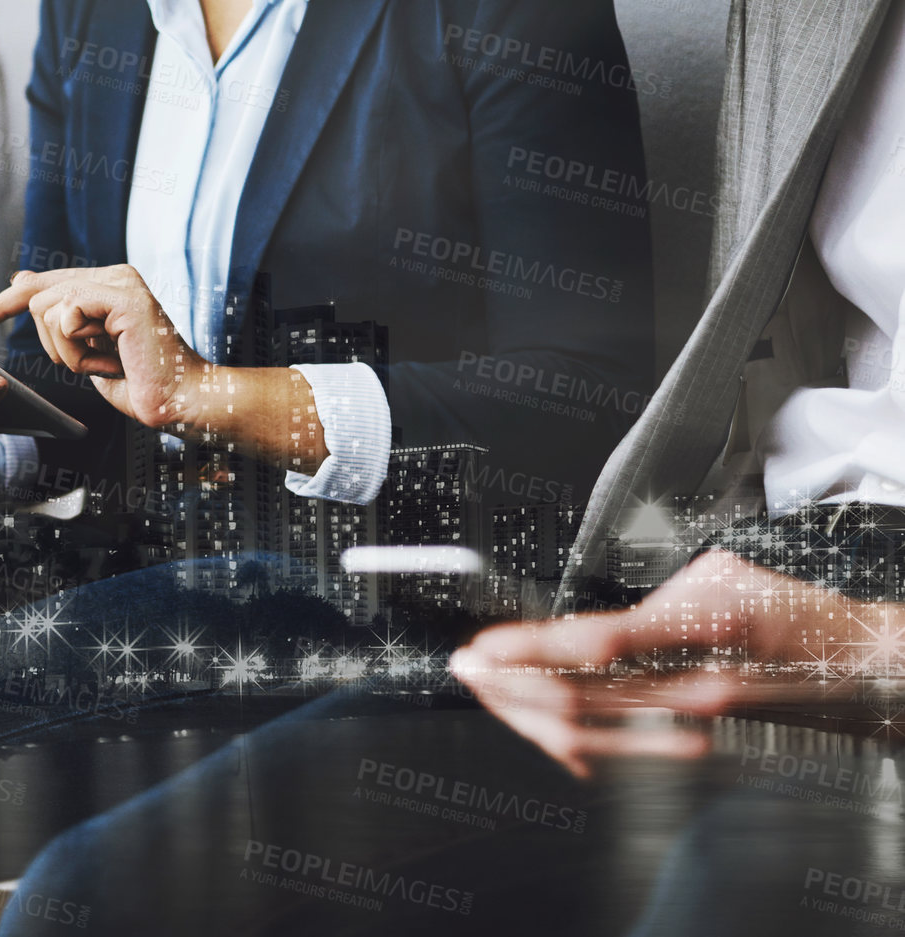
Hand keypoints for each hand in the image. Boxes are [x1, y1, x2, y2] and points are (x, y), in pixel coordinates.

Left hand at [0, 266, 206, 430]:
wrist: (182, 402)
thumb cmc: (142, 384)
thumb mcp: (87, 350)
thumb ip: (59, 317)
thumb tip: (20, 279)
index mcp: (106, 283)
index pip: (39, 284)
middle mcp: (114, 275)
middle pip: (35, 295)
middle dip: (48, 343)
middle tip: (88, 365)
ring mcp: (121, 283)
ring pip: (47, 308)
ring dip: (67, 352)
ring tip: (105, 364)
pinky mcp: (124, 298)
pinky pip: (67, 317)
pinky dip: (79, 352)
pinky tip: (111, 362)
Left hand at [451, 551, 883, 778]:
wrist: (862, 669)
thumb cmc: (793, 613)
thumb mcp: (722, 576)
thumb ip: (652, 603)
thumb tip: (594, 627)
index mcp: (695, 634)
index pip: (587, 645)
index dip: (525, 649)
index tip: (481, 647)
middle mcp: (692, 688)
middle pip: (575, 697)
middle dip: (507, 684)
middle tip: (465, 669)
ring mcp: (694, 724)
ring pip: (589, 730)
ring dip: (526, 713)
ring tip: (487, 690)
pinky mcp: (696, 744)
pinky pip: (620, 752)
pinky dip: (570, 742)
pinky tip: (538, 729)